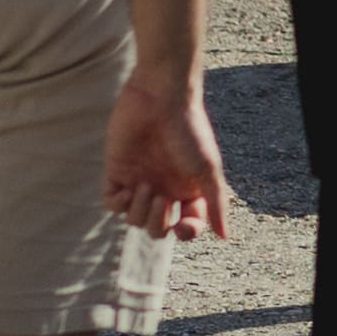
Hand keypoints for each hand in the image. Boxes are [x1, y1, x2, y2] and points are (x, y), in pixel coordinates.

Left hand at [106, 71, 232, 238]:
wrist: (161, 98)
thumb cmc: (189, 130)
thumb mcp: (208, 169)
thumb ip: (216, 204)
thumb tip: (225, 237)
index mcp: (187, 189)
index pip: (186, 226)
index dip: (185, 232)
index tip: (183, 225)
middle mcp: (164, 188)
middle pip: (157, 229)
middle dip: (158, 222)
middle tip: (161, 196)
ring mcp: (139, 181)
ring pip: (134, 219)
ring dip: (139, 211)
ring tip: (146, 185)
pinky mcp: (117, 171)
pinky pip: (112, 204)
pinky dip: (118, 204)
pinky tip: (127, 190)